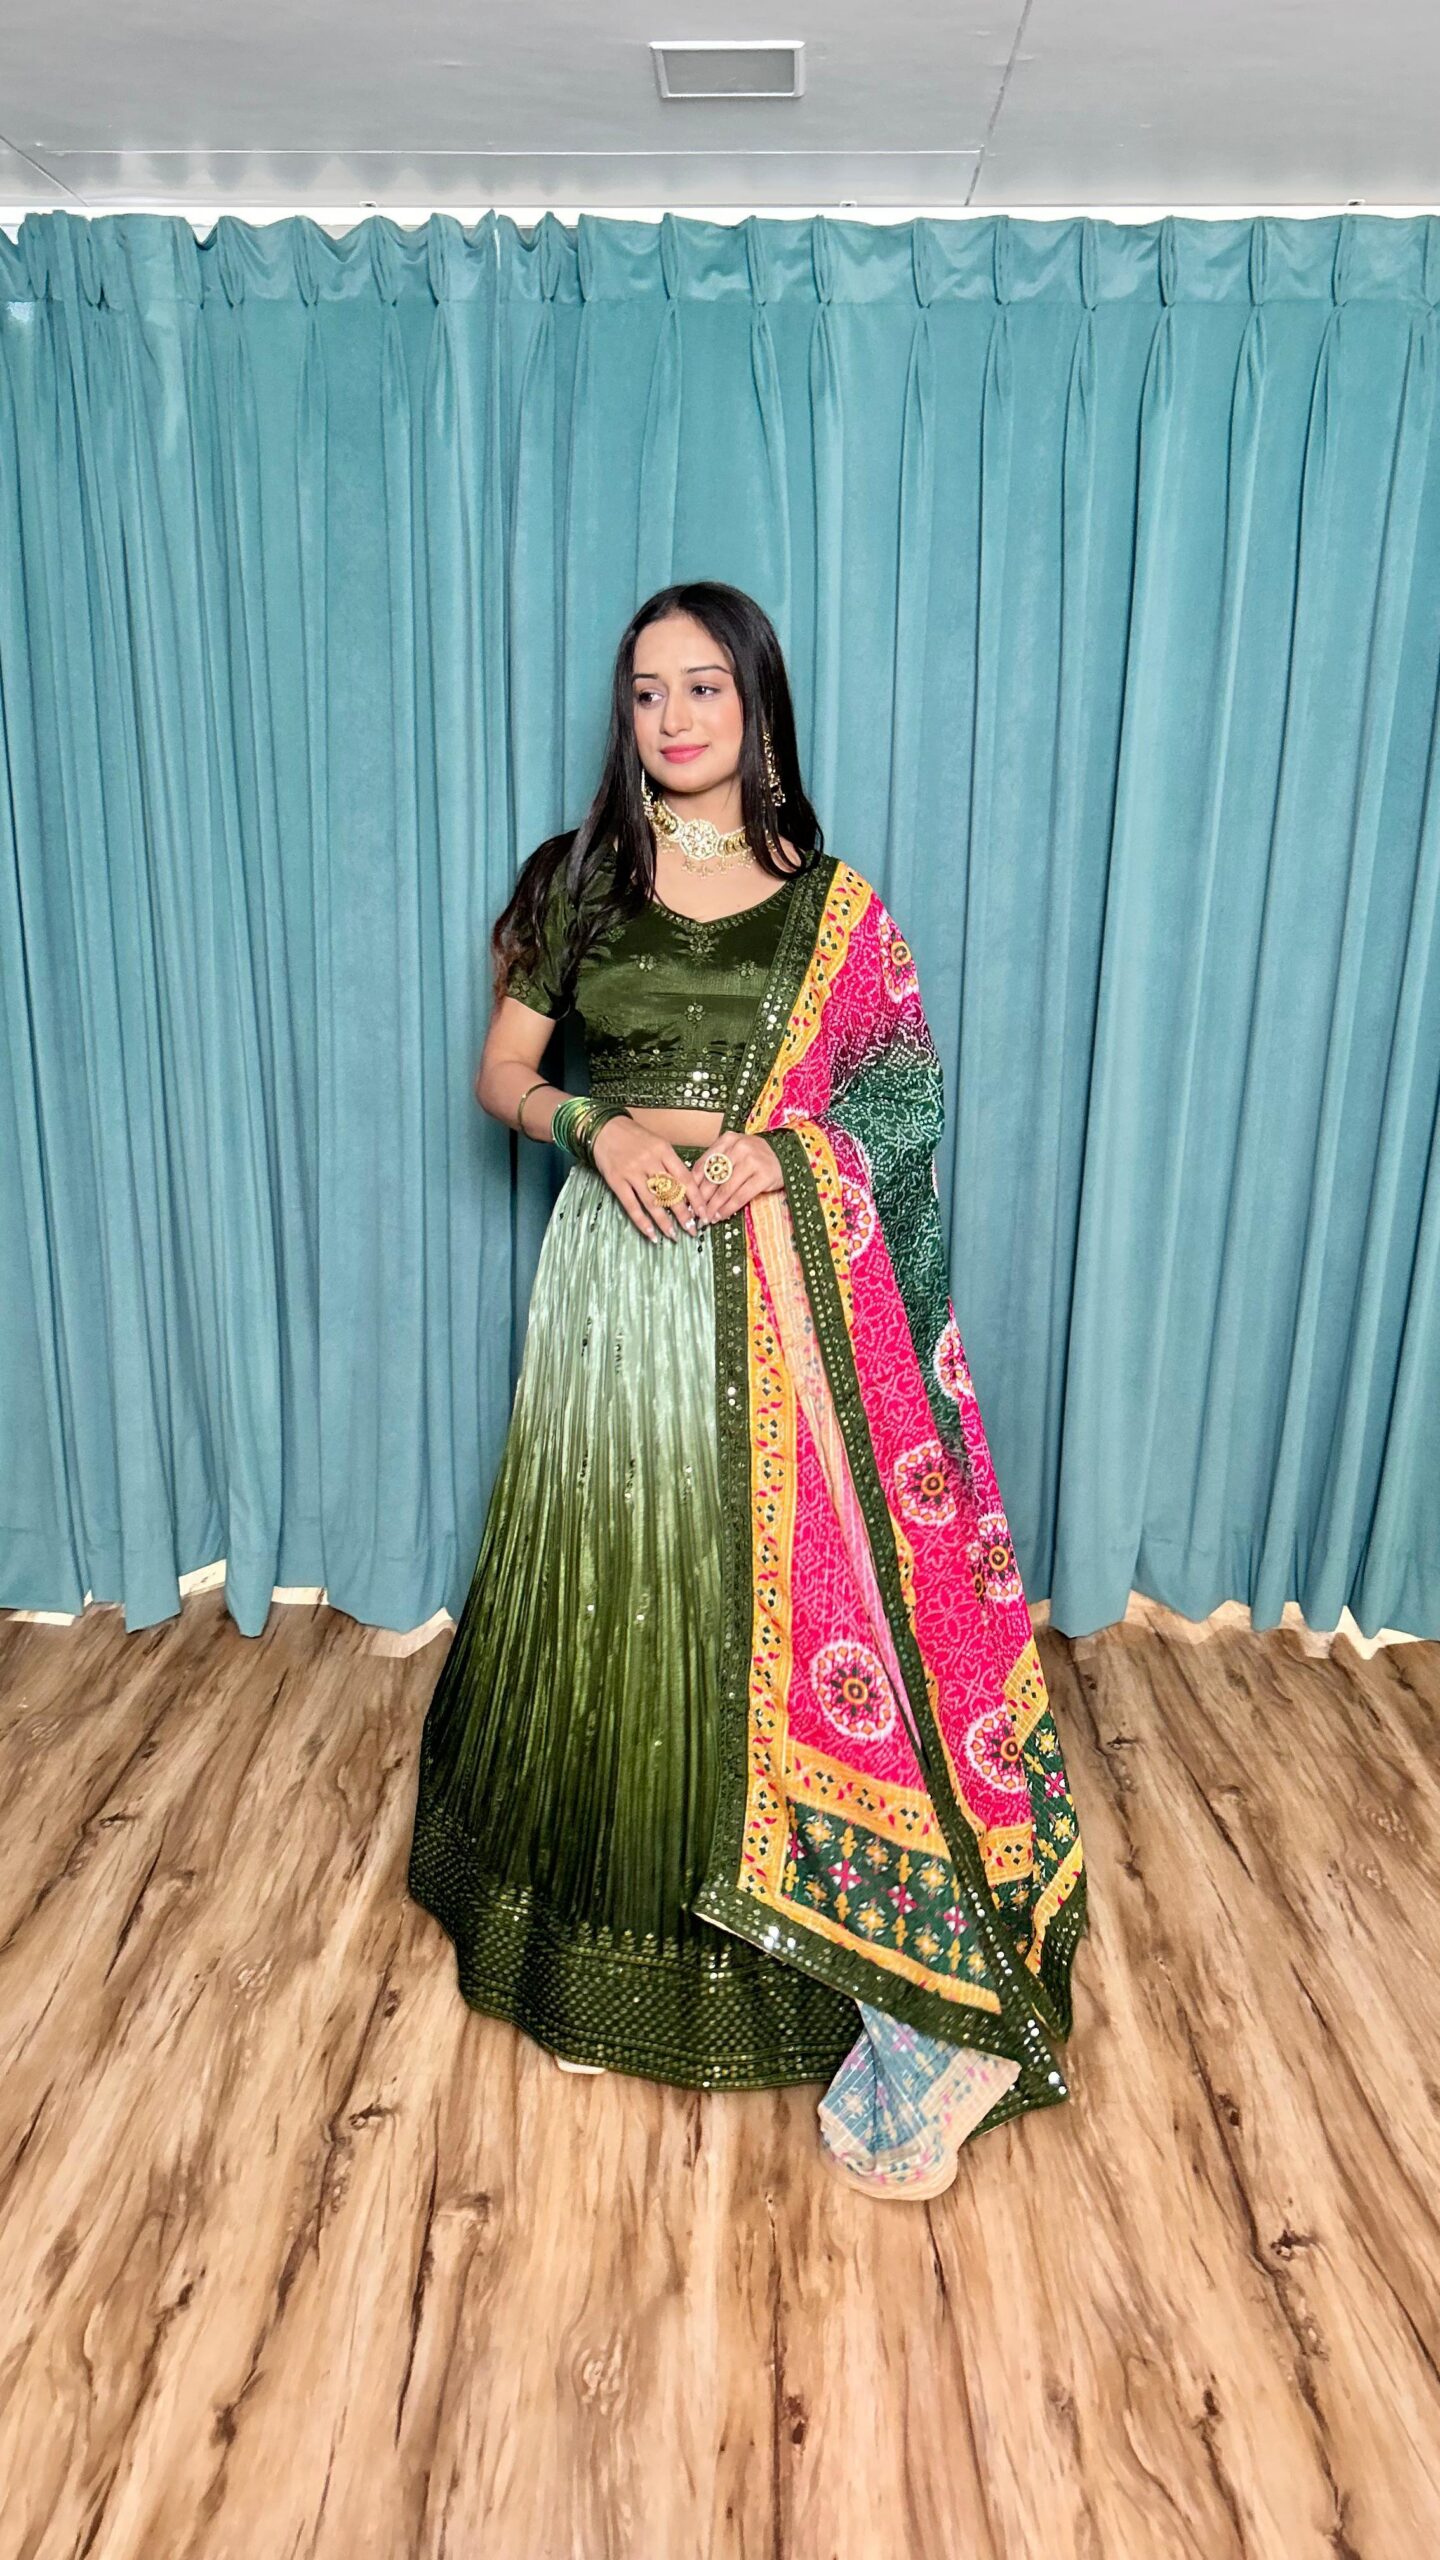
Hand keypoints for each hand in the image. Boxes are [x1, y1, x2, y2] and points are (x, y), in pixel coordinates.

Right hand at [589, 1113, 714, 1241]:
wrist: (604, 1128)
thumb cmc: (634, 1137)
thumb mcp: (658, 1143)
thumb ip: (671, 1164)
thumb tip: (686, 1191)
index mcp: (664, 1151)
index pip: (685, 1179)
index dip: (696, 1199)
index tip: (703, 1214)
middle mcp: (649, 1161)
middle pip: (671, 1193)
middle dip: (684, 1215)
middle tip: (692, 1231)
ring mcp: (632, 1172)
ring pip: (653, 1202)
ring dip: (664, 1222)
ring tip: (674, 1236)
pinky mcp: (616, 1181)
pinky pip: (631, 1205)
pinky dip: (641, 1221)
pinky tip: (650, 1234)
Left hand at [694, 1130, 784, 1224]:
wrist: (785, 1156)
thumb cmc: (755, 1157)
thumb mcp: (734, 1153)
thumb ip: (716, 1164)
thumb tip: (694, 1189)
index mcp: (727, 1140)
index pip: (704, 1164)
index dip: (693, 1185)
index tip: (688, 1199)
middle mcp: (739, 1147)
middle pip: (713, 1178)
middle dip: (702, 1199)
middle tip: (696, 1213)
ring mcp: (753, 1161)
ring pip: (725, 1189)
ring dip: (714, 1207)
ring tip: (708, 1218)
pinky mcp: (764, 1176)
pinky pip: (740, 1196)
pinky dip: (728, 1208)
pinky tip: (722, 1216)